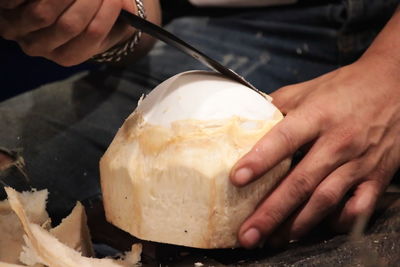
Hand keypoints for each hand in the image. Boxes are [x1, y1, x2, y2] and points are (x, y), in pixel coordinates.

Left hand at [0, 0, 137, 65]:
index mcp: (68, 56)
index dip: (108, 12)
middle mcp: (41, 49)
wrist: (51, 16)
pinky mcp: (5, 14)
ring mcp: (20, 32)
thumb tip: (129, 8)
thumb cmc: (84, 21)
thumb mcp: (108, 25)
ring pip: (44, 12)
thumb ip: (123, 19)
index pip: (93, 34)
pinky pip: (19, 2)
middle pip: (70, 24)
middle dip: (90, 0)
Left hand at [230, 52, 399, 247]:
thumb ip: (277, 105)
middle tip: (248, 234)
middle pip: (300, 182)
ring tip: (272, 239)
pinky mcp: (376, 176)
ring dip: (297, 224)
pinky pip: (358, 207)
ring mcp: (359, 162)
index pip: (284, 139)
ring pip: (325, 200)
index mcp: (317, 115)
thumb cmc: (346, 88)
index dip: (260, 160)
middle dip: (271, 212)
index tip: (237, 179)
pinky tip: (318, 228)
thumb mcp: (308, 89)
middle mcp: (337, 142)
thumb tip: (246, 120)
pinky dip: (339, 222)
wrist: (395, 85)